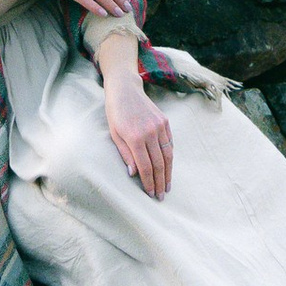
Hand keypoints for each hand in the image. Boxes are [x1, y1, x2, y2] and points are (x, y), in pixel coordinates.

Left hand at [104, 68, 172, 198]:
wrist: (125, 89)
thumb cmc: (115, 113)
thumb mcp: (114, 135)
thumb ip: (125, 155)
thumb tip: (134, 174)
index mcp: (135, 138)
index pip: (146, 167)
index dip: (149, 183)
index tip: (151, 194)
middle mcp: (150, 132)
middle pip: (159, 164)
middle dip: (160, 182)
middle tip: (161, 196)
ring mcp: (159, 126)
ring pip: (168, 155)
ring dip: (168, 173)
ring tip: (167, 186)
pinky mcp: (165, 121)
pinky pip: (170, 143)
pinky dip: (170, 157)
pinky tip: (168, 167)